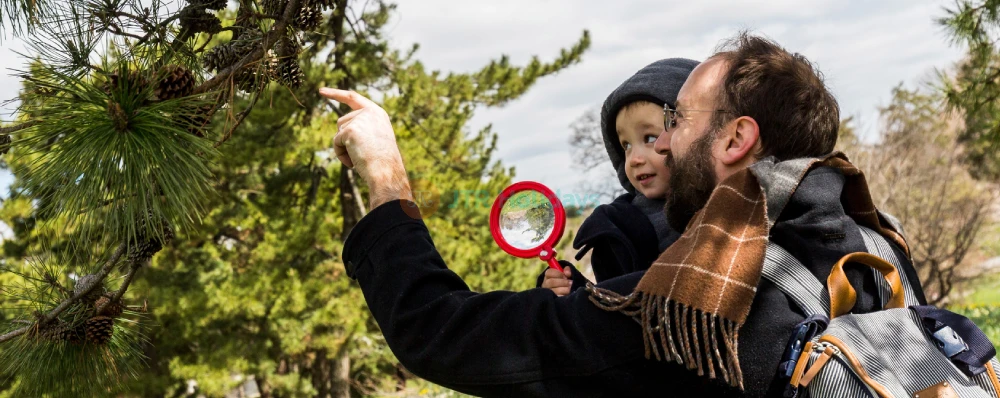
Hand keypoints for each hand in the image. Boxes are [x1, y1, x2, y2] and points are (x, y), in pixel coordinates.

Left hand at [319, 88, 412, 208]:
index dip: (336, 94)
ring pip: (338, 132)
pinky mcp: (350, 129)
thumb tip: (341, 134)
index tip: (321, 91)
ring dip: (343, 147)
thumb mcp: (375, 141)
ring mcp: (360, 119)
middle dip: (345, 140)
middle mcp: (369, 112)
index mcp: (377, 114)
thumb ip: (361, 130)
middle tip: (361, 154)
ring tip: (358, 158)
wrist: (386, 172)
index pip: (353, 98)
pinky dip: (340, 154)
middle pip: (342, 122)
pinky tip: (352, 161)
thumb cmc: (382, 163)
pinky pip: (336, 142)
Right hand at [540, 267, 573, 296]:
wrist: (568, 295)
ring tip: (570, 290)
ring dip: (564, 290)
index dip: (558, 274)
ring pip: (554, 291)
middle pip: (551, 282)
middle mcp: (545, 284)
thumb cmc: (566, 282)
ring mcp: (548, 293)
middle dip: (563, 282)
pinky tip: (567, 295)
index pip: (549, 272)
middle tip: (571, 283)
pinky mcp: (552, 301)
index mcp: (548, 276)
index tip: (566, 276)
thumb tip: (567, 273)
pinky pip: (557, 299)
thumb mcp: (567, 274)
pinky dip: (563, 296)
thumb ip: (567, 270)